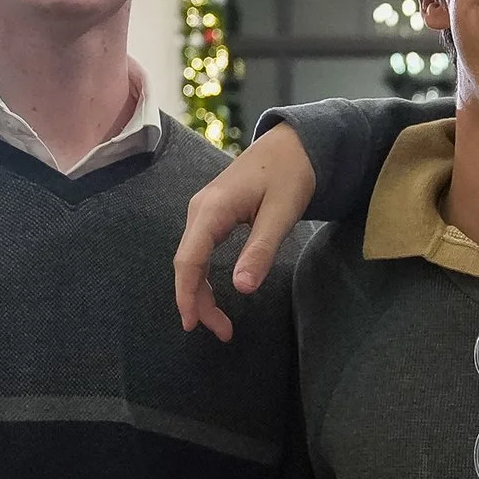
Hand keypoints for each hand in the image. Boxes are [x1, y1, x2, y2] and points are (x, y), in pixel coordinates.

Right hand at [173, 125, 315, 341]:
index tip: (192, 324)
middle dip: (198, 302)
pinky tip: (214, 295)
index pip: (189, 260)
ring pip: (192, 261)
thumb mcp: (282, 213)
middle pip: (187, 265)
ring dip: (202, 293)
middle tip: (223, 333)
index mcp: (212, 210)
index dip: (187, 294)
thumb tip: (242, 289)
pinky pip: (200, 252)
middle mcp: (199, 211)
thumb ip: (261, 250)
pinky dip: (205, 277)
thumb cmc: (290, 174)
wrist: (291, 145)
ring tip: (221, 323)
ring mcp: (203, 213)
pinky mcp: (212, 216)